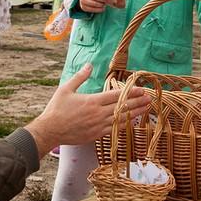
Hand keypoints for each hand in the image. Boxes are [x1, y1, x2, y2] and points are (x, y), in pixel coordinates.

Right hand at [25, 64, 148, 155]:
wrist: (50, 130)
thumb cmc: (57, 109)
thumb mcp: (66, 89)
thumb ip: (80, 77)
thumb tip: (89, 65)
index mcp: (92, 101)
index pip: (116, 95)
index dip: (130, 93)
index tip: (141, 90)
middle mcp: (98, 114)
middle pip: (122, 107)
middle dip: (137, 102)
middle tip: (149, 98)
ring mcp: (98, 125)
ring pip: (121, 119)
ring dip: (135, 113)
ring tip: (146, 109)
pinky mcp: (97, 135)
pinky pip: (114, 129)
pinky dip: (125, 124)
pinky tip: (132, 121)